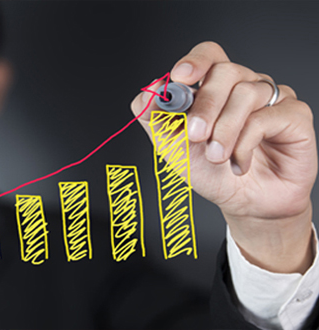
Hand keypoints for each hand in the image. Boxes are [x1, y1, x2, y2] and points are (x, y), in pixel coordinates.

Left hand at [131, 41, 316, 272]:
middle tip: (195, 135)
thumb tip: (147, 91)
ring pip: (247, 93)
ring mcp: (271, 98)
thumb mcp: (173, 148)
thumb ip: (156, 119)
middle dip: (205, 105)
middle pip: (226, 70)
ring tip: (217, 157)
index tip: (179, 78)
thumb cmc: (211, 172)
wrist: (244, 204)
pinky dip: (246, 144)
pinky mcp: (295, 115)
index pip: (208, 55)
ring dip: (225, 131)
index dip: (195, 61)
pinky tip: (239, 163)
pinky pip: (267, 117)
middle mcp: (244, 86)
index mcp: (214, 88)